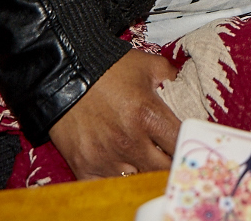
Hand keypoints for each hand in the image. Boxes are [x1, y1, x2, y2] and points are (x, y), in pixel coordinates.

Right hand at [48, 50, 181, 178]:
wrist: (64, 73)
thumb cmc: (106, 68)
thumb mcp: (146, 64)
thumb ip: (169, 75)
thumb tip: (181, 83)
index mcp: (149, 116)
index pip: (180, 143)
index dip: (186, 143)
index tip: (185, 142)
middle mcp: (130, 142)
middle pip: (163, 168)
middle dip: (169, 162)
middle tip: (168, 154)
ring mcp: (107, 157)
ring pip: (137, 178)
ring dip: (143, 170)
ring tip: (142, 158)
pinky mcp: (85, 166)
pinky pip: (107, 185)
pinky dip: (115, 179)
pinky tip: (119, 166)